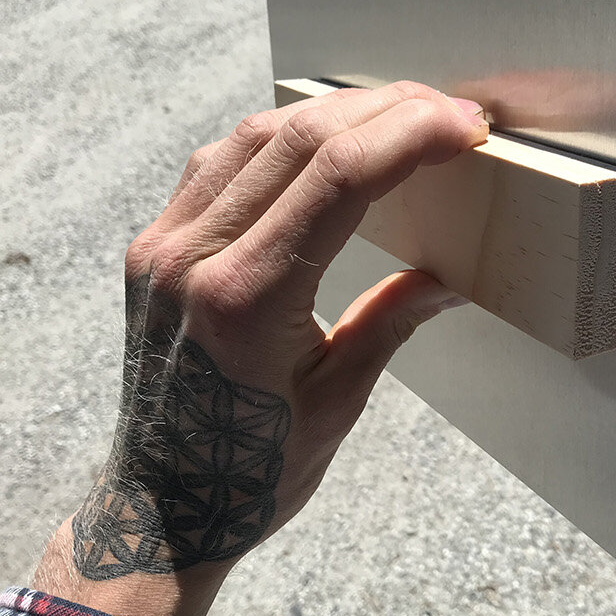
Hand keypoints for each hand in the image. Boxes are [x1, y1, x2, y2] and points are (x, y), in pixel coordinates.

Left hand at [31, 82, 488, 615]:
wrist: (160, 506)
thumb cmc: (249, 472)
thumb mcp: (338, 400)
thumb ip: (392, 320)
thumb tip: (453, 271)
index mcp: (243, 299)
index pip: (336, 175)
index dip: (409, 133)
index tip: (466, 123)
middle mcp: (192, 259)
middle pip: (295, 138)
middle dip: (382, 110)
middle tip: (446, 111)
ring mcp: (162, 249)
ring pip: (249, 138)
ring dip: (327, 114)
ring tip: (394, 115)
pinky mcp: (149, 252)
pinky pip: (212, 167)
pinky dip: (271, 141)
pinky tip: (317, 144)